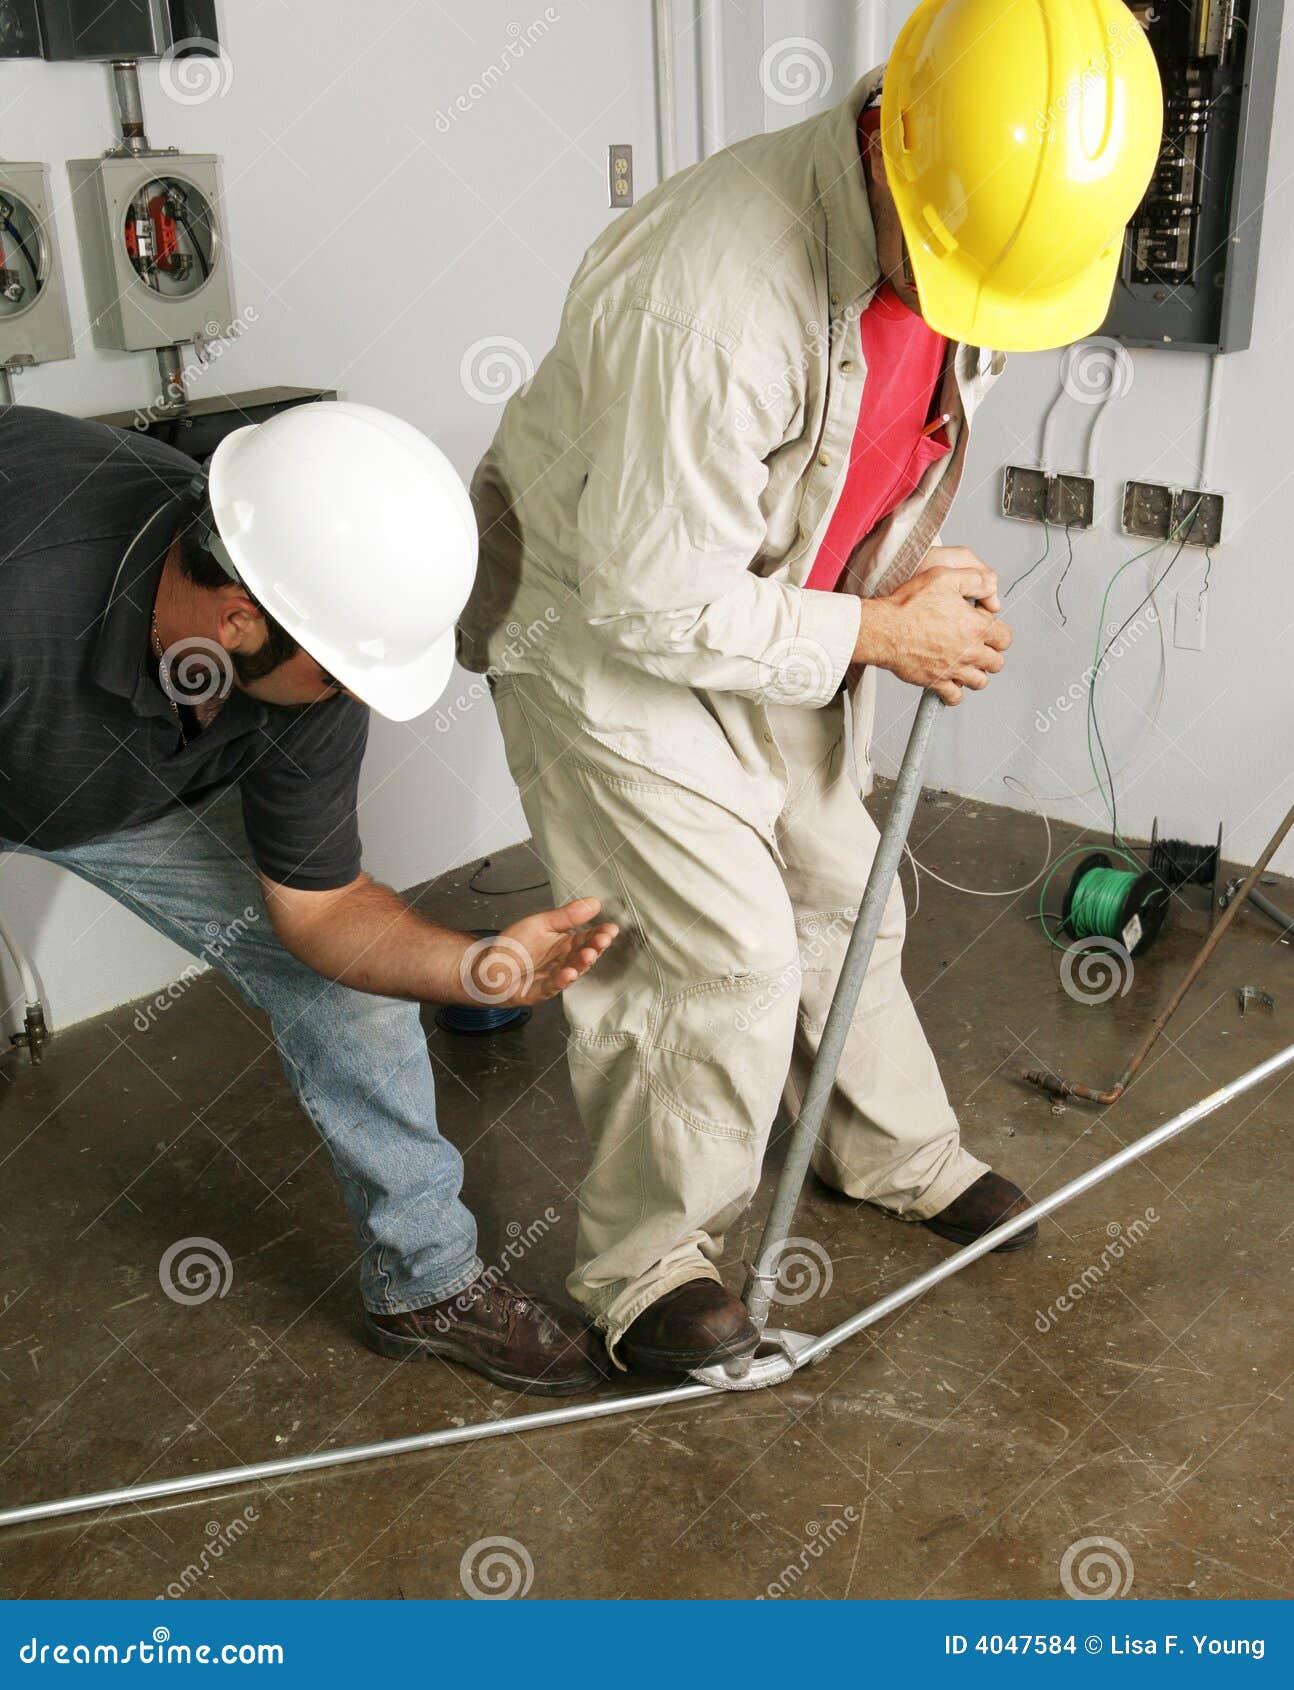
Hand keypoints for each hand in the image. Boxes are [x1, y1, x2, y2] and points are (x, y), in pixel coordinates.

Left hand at [465, 898, 618, 1005]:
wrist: (487, 967)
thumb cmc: (513, 946)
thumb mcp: (540, 924)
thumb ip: (566, 916)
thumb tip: (595, 903)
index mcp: (565, 945)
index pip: (586, 938)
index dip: (599, 934)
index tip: (610, 929)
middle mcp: (562, 962)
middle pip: (582, 955)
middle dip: (594, 948)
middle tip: (603, 939)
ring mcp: (552, 978)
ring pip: (571, 971)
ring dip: (581, 964)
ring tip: (589, 954)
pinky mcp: (537, 992)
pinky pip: (551, 986)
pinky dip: (560, 981)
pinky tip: (569, 973)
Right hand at [855, 548, 1011, 704]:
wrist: (884, 629)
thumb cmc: (909, 605)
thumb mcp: (945, 577)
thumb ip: (975, 580)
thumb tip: (991, 586)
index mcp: (976, 627)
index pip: (1005, 638)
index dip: (998, 632)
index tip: (986, 630)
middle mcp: (969, 651)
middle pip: (996, 663)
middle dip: (990, 655)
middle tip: (978, 648)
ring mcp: (953, 669)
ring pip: (980, 682)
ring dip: (976, 674)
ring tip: (966, 664)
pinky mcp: (936, 682)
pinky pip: (955, 697)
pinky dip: (955, 692)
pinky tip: (950, 681)